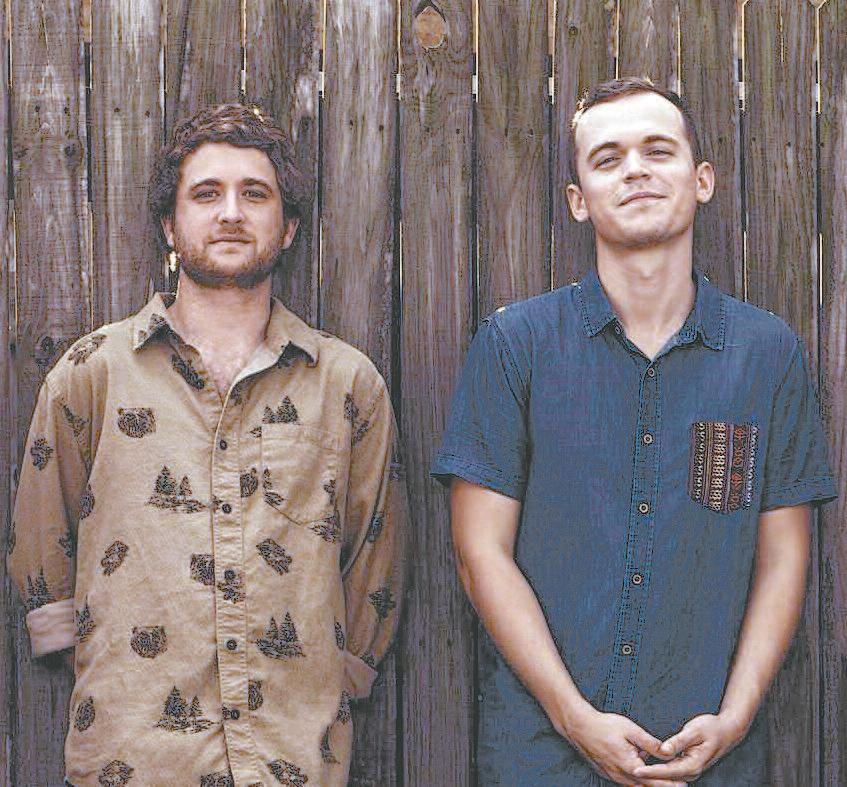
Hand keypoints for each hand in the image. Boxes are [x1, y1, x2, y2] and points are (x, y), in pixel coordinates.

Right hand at [561, 704, 684, 786]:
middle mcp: (621, 776)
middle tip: (678, 785)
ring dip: (648, 784)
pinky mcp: (608, 774)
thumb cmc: (604, 726)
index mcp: (630, 766)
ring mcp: (613, 777)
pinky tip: (639, 773)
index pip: (655, 781)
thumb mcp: (631, 730)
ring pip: (635, 786)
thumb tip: (668, 752)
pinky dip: (636, 781)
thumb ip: (651, 743)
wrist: (579, 726)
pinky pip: (625, 782)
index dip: (670, 784)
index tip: (683, 786)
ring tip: (660, 779)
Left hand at [632, 713, 746, 782]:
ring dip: (652, 775)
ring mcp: (689, 770)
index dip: (650, 771)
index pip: (666, 771)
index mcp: (693, 765)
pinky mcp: (687, 766)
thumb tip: (664, 750)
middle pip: (665, 777)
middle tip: (629, 772)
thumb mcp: (694, 730)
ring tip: (633, 771)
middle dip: (648, 776)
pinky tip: (646, 768)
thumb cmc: (711, 728)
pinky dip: (659, 771)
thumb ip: (678, 741)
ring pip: (667, 776)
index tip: (635, 770)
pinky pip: (670, 771)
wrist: (727, 731)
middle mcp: (691, 771)